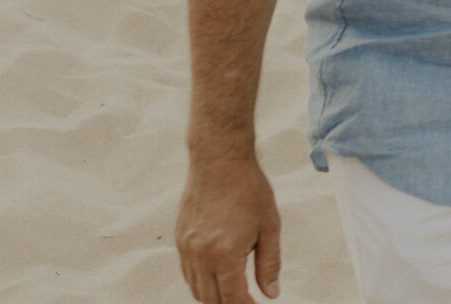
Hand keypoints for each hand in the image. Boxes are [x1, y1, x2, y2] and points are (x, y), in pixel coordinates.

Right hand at [176, 154, 280, 302]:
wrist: (219, 160)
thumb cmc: (249, 189)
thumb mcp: (270, 226)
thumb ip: (270, 263)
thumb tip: (271, 293)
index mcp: (225, 253)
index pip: (232, 299)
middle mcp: (201, 255)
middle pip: (210, 300)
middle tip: (247, 301)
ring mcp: (186, 248)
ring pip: (196, 289)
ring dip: (213, 297)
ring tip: (234, 292)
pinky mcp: (179, 240)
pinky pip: (187, 273)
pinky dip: (201, 282)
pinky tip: (217, 277)